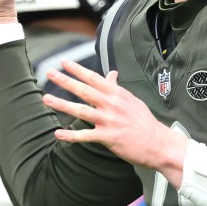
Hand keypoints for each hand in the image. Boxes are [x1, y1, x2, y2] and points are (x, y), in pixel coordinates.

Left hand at [42, 58, 189, 186]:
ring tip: (47, 98)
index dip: (78, 69)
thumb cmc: (146, 123)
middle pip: (85, 90)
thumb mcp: (133, 101)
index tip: (64, 62)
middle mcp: (113, 105)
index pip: (95, 78)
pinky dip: (71, 135)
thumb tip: (112, 74)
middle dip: (66, 81)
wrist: (159, 144)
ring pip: (81, 110)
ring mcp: (110, 121)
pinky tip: (58, 133)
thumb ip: (118, 88)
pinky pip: (86, 136)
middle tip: (50, 73)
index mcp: (118, 94)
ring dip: (62, 104)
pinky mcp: (109, 137)